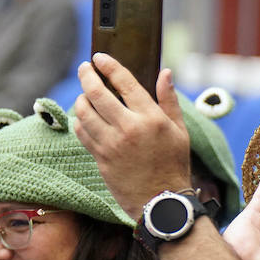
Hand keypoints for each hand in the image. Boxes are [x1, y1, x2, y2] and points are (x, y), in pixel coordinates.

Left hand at [74, 53, 191, 219]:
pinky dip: (80, 121)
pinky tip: (83, 117)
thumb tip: (165, 73)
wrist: (161, 201)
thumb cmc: (173, 165)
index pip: (124, 82)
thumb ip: (169, 100)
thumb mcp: (179, 131)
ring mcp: (112, 144)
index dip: (108, 66)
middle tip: (84, 69)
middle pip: (97, 93)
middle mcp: (129, 128)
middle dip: (86, 76)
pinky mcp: (101, 159)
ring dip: (81, 99)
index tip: (99, 57)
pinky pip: (83, 134)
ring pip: (85, 113)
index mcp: (150, 117)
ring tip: (84, 94)